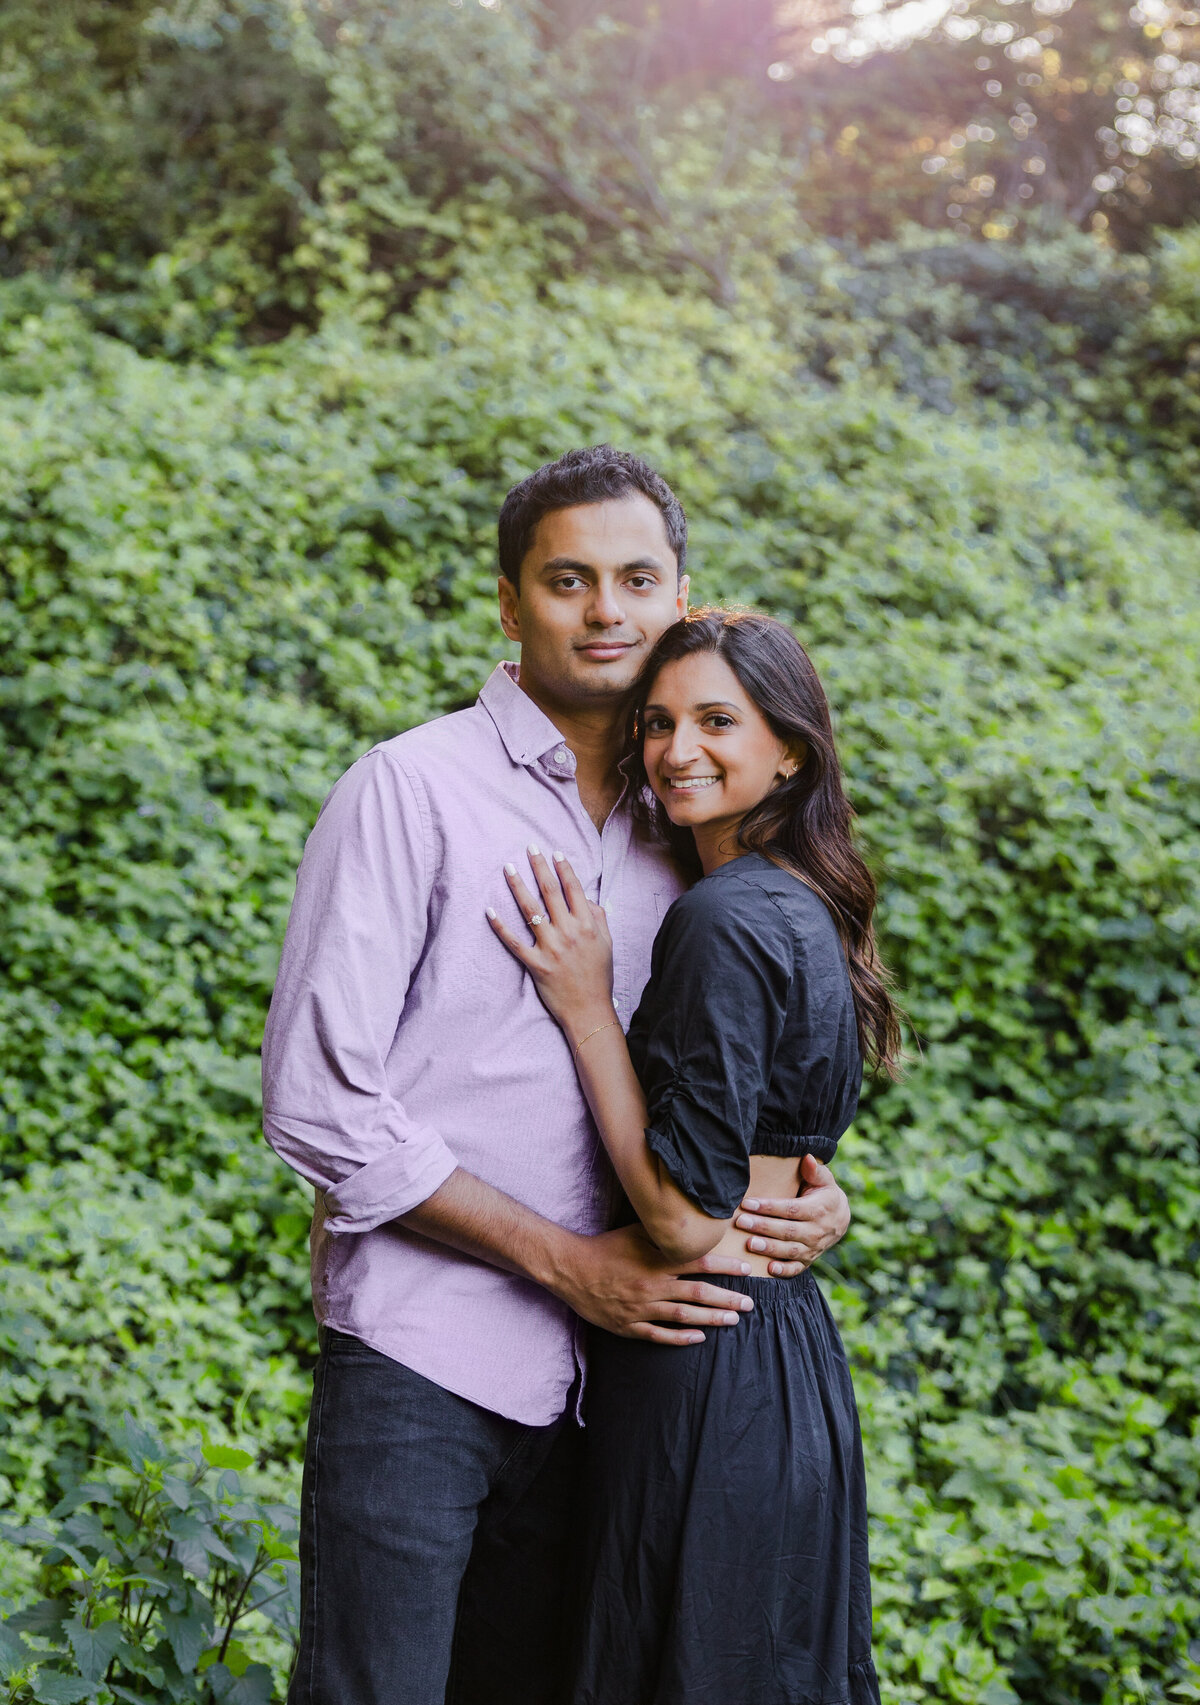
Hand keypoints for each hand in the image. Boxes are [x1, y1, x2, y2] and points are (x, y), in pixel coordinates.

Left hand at [487, 847, 614, 1034]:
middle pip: (550, 892)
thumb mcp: (607, 943)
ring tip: (508, 868)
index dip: (564, 868)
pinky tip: (489, 910)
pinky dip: (500, 926)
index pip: (574, 889)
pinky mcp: (535, 964)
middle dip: (539, 867)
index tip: (555, 852)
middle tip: (529, 848)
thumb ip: (598, 918)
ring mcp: (550, 947)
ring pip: (530, 910)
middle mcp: (568, 932)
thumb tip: (587, 898)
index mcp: (587, 924)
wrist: (590, 1011)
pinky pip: (514, 942)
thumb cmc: (599, 976)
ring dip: (518, 886)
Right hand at [553, 1223, 754, 1344]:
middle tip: (750, 1303)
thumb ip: (662, 1232)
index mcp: (656, 1261)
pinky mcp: (629, 1326)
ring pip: (684, 1316)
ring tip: (733, 1319)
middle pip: (698, 1293)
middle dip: (728, 1298)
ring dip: (712, 1318)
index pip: (699, 1263)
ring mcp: (642, 1308)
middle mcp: (653, 1285)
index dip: (725, 1267)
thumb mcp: (635, 1232)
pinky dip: (681, 1338)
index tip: (746, 1269)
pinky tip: (699, 1338)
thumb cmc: (606, 1247)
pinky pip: (660, 1335)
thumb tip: (688, 1224)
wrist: (572, 1269)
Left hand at [733, 1156, 849, 1277]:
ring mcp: (813, 1248)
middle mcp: (816, 1231)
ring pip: (790, 1251)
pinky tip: (768, 1269)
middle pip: (787, 1230)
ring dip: (769, 1249)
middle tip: (742, 1222)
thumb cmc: (824, 1193)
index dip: (769, 1207)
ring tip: (749, 1244)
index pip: (790, 1209)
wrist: (842, 1218)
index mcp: (818, 1209)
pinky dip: (784, 1271)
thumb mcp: (824, 1180)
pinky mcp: (809, 1260)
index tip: (748, 1204)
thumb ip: (814, 1171)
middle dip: (763, 1227)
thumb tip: (808, 1157)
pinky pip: (797, 1268)